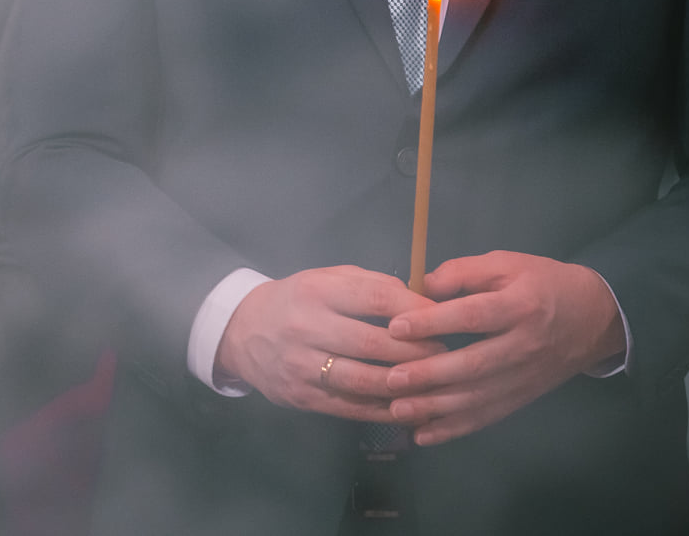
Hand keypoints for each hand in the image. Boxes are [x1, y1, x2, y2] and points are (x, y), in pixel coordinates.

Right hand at [215, 265, 444, 421]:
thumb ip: (371, 285)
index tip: (444, 320)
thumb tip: (421, 300)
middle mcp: (306, 326)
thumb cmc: (296, 301)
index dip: (415, 311)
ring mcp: (301, 365)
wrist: (241, 332)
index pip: (376, 298)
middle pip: (374, 343)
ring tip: (432, 384)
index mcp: (316, 291)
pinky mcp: (300, 396)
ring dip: (405, 385)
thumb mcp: (326, 279)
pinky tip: (406, 407)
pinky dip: (384, 410)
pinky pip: (351, 407)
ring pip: (364, 380)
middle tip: (447, 355)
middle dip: (417, 351)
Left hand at [385, 251, 624, 445]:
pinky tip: (423, 435)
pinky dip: (455, 429)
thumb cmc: (542, 282)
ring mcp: (525, 377)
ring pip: (478, 397)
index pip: (474, 316)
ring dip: (436, 408)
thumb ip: (463, 272)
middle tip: (391, 379)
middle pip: (474, 364)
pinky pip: (487, 416)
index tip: (397, 327)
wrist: (596, 317)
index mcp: (520, 306)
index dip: (435, 322)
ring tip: (398, 410)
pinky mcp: (523, 397)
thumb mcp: (507, 264)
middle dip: (430, 374)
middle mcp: (524, 345)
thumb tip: (421, 286)